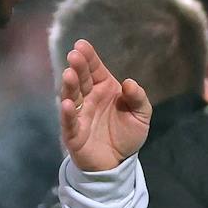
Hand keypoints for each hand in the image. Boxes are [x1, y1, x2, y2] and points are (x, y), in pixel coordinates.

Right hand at [59, 39, 151, 170]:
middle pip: (81, 79)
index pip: (94, 69)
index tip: (81, 45)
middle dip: (77, 67)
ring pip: (71, 97)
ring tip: (69, 74)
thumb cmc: (127, 134)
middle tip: (74, 55)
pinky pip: (69, 122)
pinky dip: (67, 113)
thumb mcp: (141, 115)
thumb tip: (129, 83)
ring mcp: (79, 114)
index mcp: (104, 88)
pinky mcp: (73, 133)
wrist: (119, 162)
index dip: (88, 57)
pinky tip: (66, 104)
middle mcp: (89, 98)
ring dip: (69, 85)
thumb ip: (138, 98)